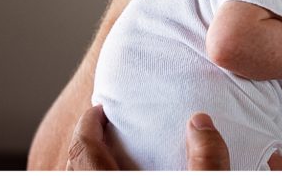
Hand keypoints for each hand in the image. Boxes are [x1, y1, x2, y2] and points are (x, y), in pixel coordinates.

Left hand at [65, 106, 232, 169]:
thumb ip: (207, 157)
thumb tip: (200, 121)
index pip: (83, 149)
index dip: (88, 124)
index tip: (99, 111)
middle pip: (74, 167)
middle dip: (85, 144)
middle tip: (101, 128)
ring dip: (90, 166)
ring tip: (109, 156)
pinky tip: (122, 173)